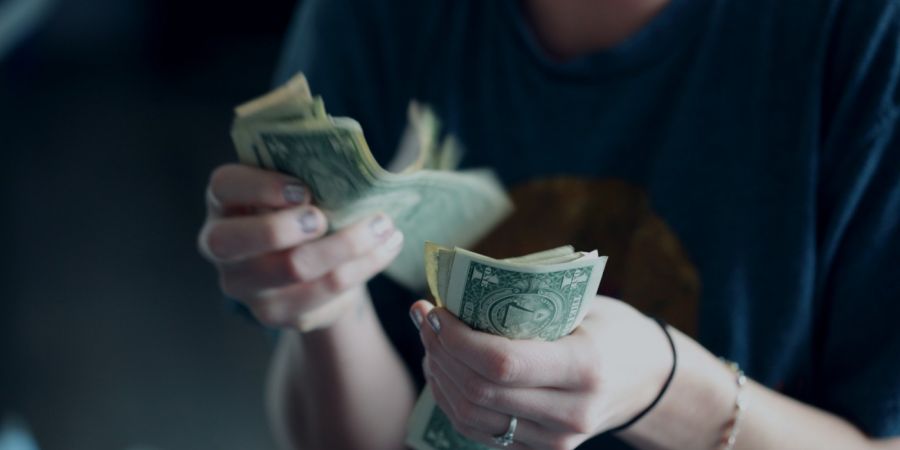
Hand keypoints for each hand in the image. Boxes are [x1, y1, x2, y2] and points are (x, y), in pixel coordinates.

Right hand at [198, 164, 403, 330]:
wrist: (308, 264)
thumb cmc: (300, 209)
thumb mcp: (294, 185)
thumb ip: (305, 170)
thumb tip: (343, 156)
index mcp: (224, 203)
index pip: (224, 187)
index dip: (260, 186)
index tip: (303, 189)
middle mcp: (222, 247)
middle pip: (238, 241)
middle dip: (285, 227)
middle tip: (325, 218)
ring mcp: (246, 286)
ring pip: (294, 269)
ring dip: (347, 245)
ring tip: (383, 226)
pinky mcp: (278, 313)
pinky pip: (325, 294)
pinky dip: (363, 267)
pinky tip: (386, 247)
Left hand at [410, 296, 672, 449]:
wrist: (647, 379)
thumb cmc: (611, 328)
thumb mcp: (583, 304)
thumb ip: (528, 301)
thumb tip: (458, 286)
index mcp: (585, 367)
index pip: (501, 363)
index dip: (456, 339)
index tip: (435, 309)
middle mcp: (571, 412)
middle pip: (479, 391)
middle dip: (440, 352)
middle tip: (424, 318)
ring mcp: (556, 440)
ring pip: (471, 417)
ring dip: (439, 376)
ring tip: (430, 341)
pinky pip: (479, 431)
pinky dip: (452, 399)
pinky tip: (444, 369)